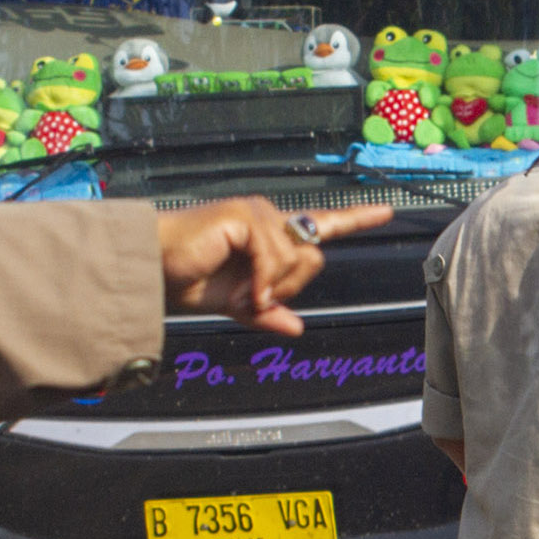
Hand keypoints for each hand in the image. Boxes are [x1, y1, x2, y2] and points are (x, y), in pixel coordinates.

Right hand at [156, 201, 389, 333]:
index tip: (386, 211)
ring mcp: (257, 213)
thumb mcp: (235, 305)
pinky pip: (276, 258)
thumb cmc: (185, 279)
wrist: (153, 272)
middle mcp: (268, 218)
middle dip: (288, 289)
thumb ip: (267, 312)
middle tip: (249, 302)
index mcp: (270, 236)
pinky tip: (240, 293)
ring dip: (270, 290)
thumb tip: (296, 326)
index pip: (319, 225)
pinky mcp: (245, 216)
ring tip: (235, 296)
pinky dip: (262, 284)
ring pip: (299, 258)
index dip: (355, 218)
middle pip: (314, 256)